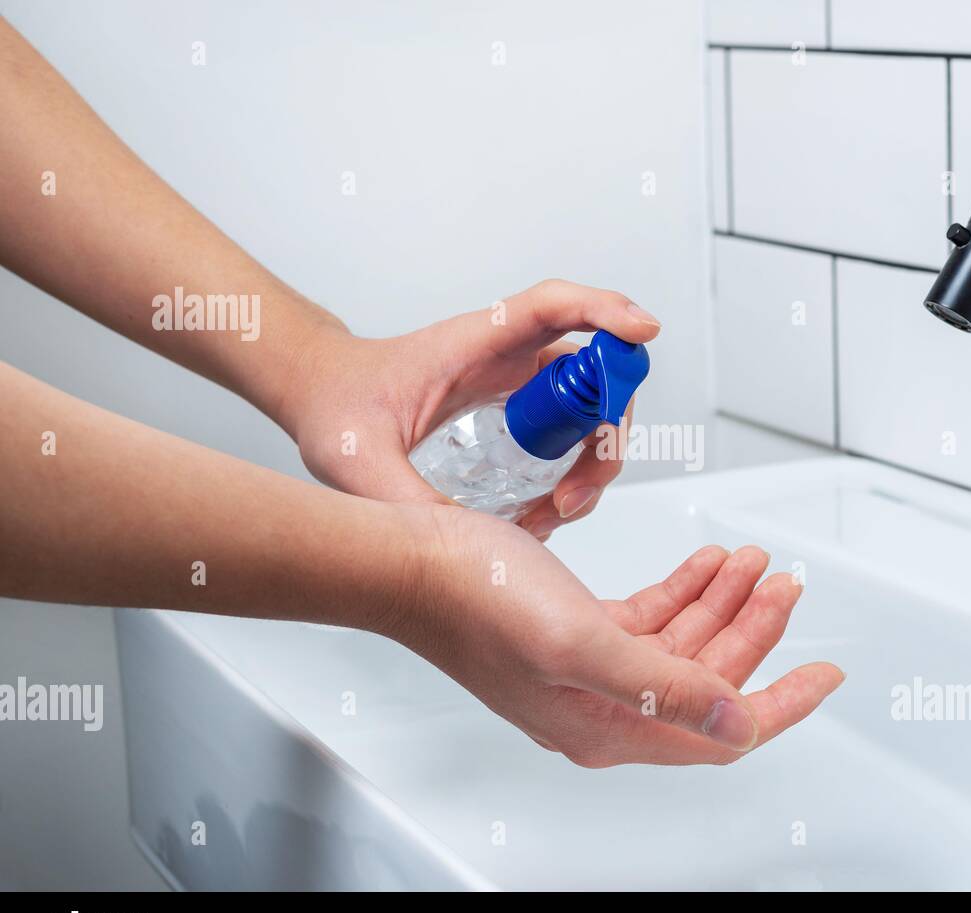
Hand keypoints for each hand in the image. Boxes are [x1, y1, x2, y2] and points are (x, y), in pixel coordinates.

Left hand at [281, 280, 660, 539]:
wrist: (323, 400)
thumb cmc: (338, 408)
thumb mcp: (359, 461)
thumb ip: (404, 499)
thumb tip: (461, 544)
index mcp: (475, 341)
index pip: (554, 306)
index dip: (606, 310)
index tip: (643, 330)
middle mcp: (507, 354)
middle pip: (595, 368)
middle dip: (608, 430)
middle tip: (576, 495)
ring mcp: (517, 380)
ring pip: (590, 406)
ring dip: (594, 461)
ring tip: (554, 515)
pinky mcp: (517, 407)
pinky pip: (570, 430)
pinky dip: (573, 470)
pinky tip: (539, 513)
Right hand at [385, 505, 844, 765]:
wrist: (410, 561)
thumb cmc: (476, 599)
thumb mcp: (581, 643)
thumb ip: (663, 688)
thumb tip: (736, 723)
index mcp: (608, 725)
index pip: (719, 729)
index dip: (781, 703)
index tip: (827, 674)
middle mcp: (604, 706)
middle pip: (707, 677)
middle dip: (755, 630)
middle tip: (788, 584)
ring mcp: (590, 668)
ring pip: (682, 642)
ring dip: (722, 601)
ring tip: (753, 562)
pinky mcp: (576, 631)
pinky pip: (650, 617)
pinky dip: (683, 588)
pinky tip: (705, 562)